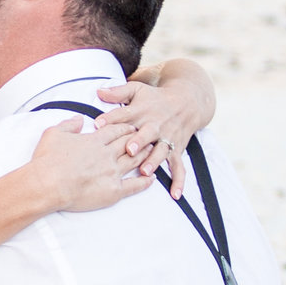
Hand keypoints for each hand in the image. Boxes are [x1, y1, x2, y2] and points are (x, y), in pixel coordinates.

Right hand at [29, 118, 144, 213]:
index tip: (131, 127)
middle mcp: (107, 155)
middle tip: (147, 136)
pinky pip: (134, 186)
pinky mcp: (113, 191)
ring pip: (134, 161)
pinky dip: (145, 182)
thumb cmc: (47, 160)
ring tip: (153, 151)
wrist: (48, 184)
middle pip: (128, 144)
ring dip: (145, 155)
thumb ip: (68, 124)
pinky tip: (152, 179)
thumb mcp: (53, 133)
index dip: (124, 128)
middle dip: (139, 138)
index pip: (114, 131)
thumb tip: (78, 118)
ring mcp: (112, 173)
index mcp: (94, 141)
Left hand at [94, 80, 201, 199]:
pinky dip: (179, 181)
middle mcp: (155, 126)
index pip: (124, 115)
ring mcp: (167, 139)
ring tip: (145, 172)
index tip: (98, 123)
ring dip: (154, 161)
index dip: (111, 119)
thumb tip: (98, 91)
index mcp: (141, 112)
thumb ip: (117, 92)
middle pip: (147, 133)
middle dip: (139, 141)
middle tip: (129, 149)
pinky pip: (179, 166)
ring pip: (161, 151)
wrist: (186, 102)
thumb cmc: (154, 98)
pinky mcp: (177, 150)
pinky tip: (175, 194)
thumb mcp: (136, 90)